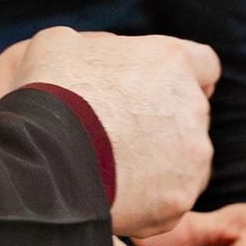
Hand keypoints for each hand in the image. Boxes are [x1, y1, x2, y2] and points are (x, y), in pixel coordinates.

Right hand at [0, 27, 218, 238]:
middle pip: (193, 115)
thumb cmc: (47, 93)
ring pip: (188, 160)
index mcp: (172, 61)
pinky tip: (118, 196)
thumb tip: (94, 58)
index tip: (163, 93)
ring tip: (118, 171)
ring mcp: (192, 154)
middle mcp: (192, 105)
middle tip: (127, 137)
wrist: (42, 158)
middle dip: (167, 124)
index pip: (204, 65)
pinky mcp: (180, 198)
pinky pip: (172, 198)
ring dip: (163, 163)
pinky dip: (151, 200)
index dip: (184, 79)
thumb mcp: (61, 44)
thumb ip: (97, 47)